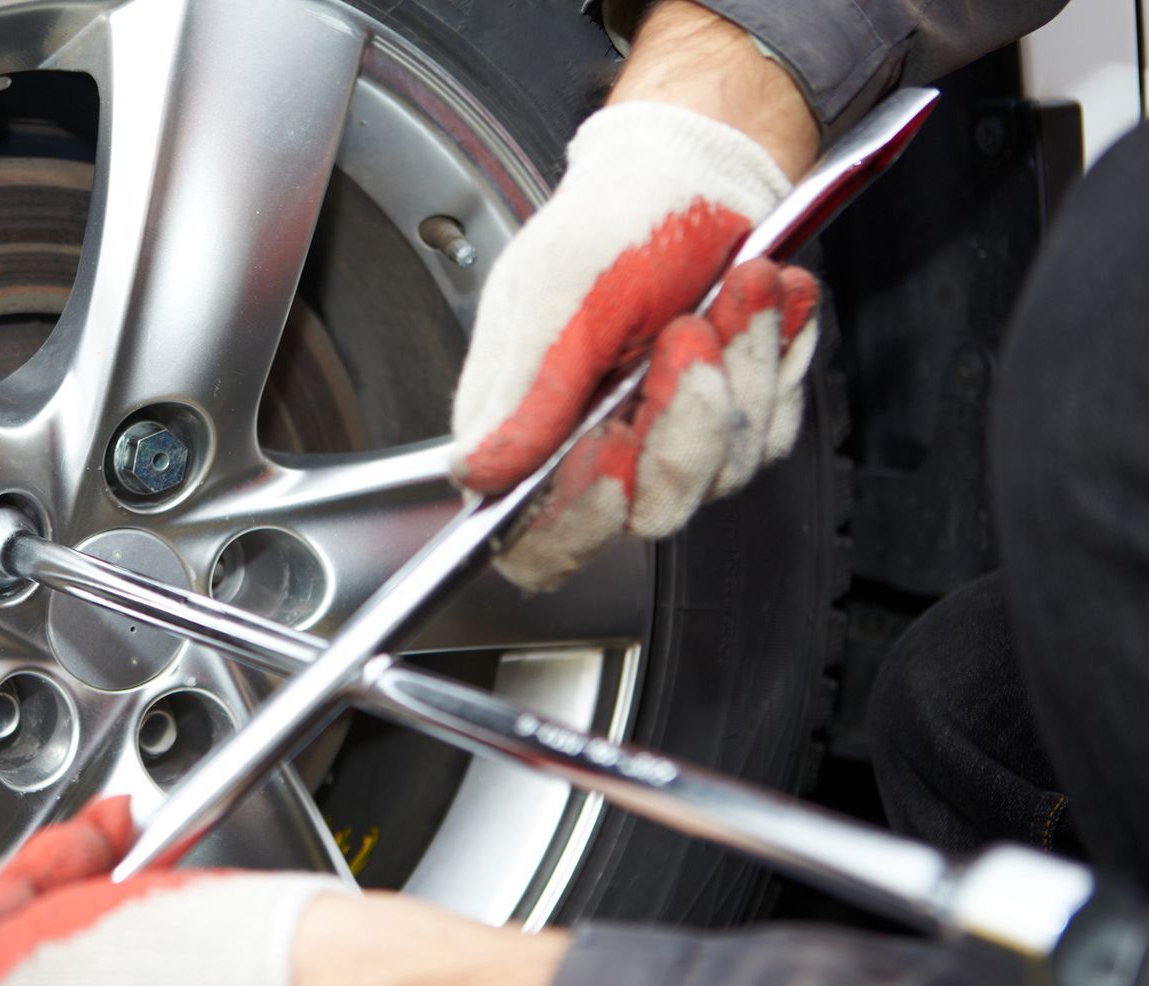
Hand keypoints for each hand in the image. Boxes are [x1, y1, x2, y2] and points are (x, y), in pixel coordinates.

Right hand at [451, 100, 818, 592]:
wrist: (698, 174)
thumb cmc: (617, 221)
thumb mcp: (558, 291)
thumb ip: (522, 390)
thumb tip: (479, 470)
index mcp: (524, 430)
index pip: (534, 541)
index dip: (574, 523)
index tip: (610, 456)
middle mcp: (589, 450)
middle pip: (648, 510)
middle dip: (685, 418)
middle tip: (687, 331)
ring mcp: (664, 442)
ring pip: (720, 473)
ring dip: (741, 369)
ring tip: (735, 290)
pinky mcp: (726, 424)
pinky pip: (768, 434)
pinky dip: (774, 361)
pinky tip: (761, 308)